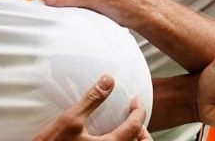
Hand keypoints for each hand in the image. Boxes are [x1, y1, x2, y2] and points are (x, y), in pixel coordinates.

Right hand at [33, 75, 151, 140]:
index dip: (139, 110)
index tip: (135, 100)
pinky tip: (111, 136)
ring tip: (128, 127)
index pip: (135, 127)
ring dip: (133, 138)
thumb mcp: (71, 119)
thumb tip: (108, 80)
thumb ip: (92, 100)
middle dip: (143, 132)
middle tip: (136, 117)